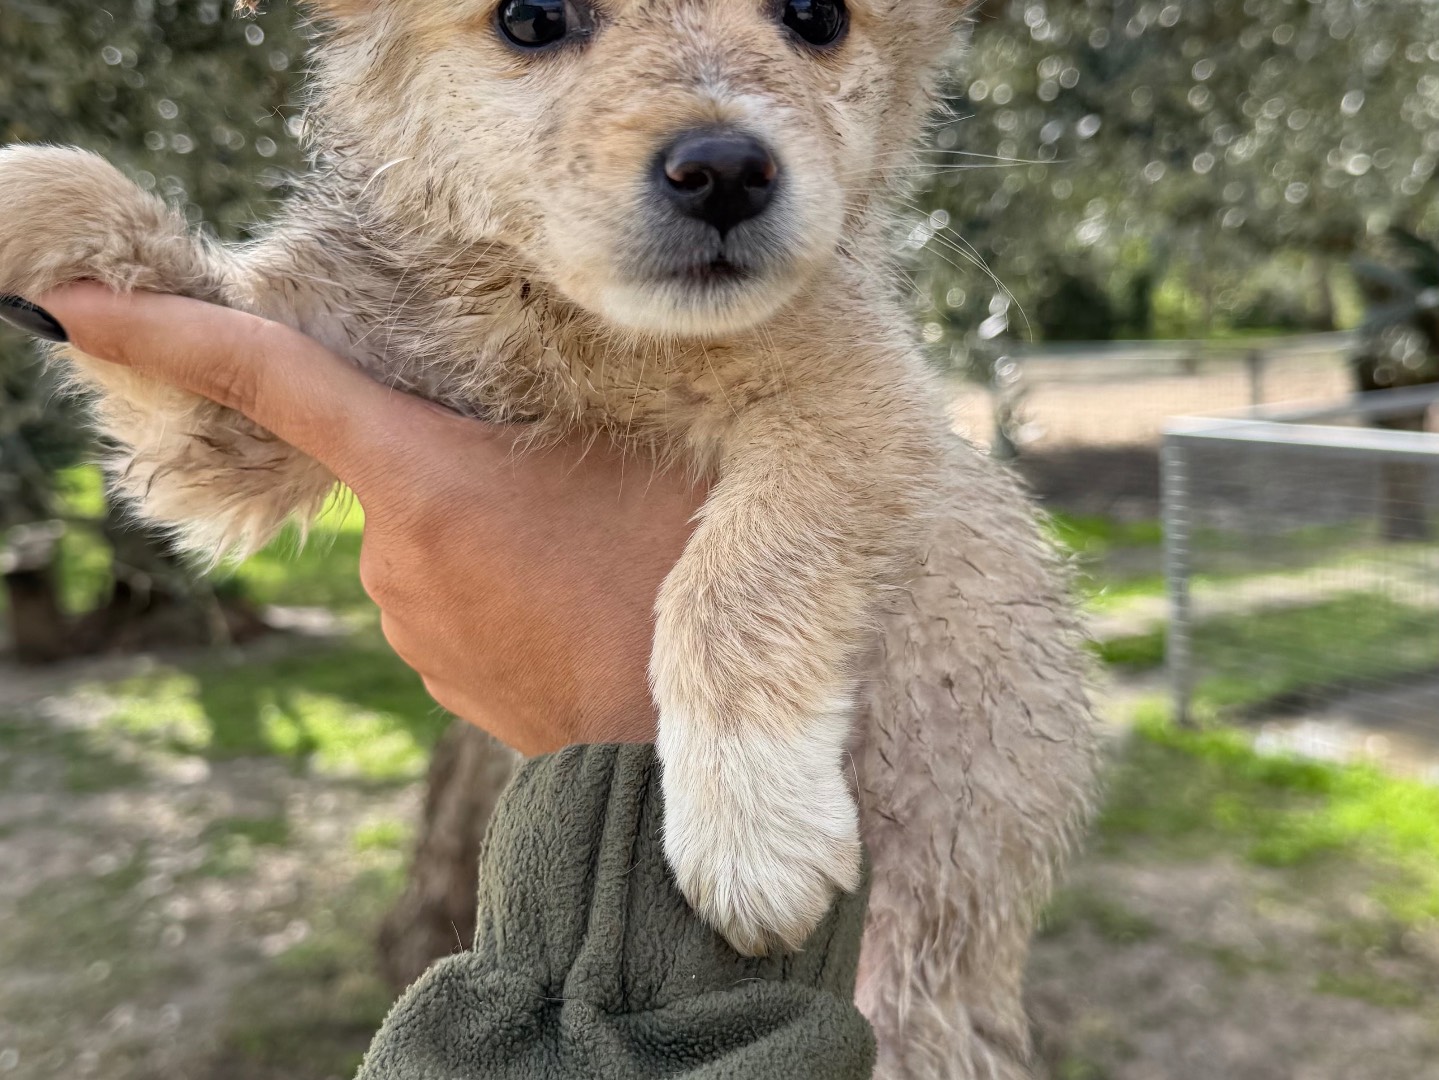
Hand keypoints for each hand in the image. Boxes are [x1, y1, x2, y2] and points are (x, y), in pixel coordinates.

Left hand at [31, 284, 703, 754]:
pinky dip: (494, 596)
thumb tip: (507, 396)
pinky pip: (450, 613)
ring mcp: (416, 636)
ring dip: (484, 540)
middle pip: (391, 472)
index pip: (270, 380)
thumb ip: (552, 401)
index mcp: (427, 478)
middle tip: (567, 491)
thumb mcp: (630, 448)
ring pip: (426, 549)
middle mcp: (393, 562)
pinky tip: (572, 609)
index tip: (69, 308)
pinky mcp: (449, 686)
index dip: (164, 332)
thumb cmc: (671, 567)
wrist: (689, 729)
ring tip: (587, 562)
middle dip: (456, 468)